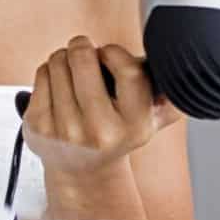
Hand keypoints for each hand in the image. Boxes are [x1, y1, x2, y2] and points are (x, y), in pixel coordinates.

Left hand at [21, 34, 183, 181]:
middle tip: (85, 53)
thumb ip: (168, 98)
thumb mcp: (149, 121)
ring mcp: (65, 130)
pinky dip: (48, 71)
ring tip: (72, 72)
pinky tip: (58, 87)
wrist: (83, 172)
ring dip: (64, 57)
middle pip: (82, 58)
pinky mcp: (38, 126)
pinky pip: (41, 74)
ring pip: (58, 61)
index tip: (109, 55)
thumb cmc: (116, 133)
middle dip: (83, 46)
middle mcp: (99, 131)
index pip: (128, 70)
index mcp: (135, 126)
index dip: (114, 52)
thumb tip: (181, 76)